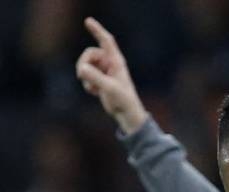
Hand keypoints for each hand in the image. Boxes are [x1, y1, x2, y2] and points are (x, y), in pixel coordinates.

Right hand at [76, 18, 147, 134]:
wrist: (126, 114)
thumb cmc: (123, 100)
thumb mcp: (109, 88)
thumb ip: (95, 77)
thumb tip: (81, 69)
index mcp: (116, 61)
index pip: (106, 41)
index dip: (97, 30)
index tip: (88, 21)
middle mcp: (110, 63)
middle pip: (88, 54)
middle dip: (83, 64)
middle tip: (82, 75)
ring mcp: (104, 71)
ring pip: (85, 65)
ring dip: (85, 76)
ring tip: (94, 88)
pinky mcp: (99, 79)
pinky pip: (85, 76)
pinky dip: (87, 84)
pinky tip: (96, 92)